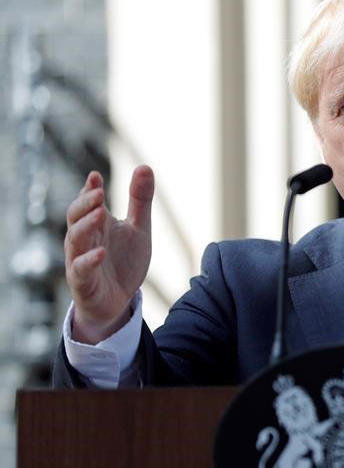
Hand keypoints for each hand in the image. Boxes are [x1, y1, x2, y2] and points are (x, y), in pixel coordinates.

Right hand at [64, 166, 153, 342]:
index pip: (87, 202)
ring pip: (74, 240)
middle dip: (85, 204)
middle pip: (76, 217)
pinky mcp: (83, 282)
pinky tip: (101, 252)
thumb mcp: (138, 228)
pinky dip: (89, 260)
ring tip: (101, 213)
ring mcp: (80, 260)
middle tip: (98, 192)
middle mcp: (84, 239)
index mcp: (96, 224)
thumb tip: (144, 165)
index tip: (95, 176)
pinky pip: (80, 269)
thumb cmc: (124, 261)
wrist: (119, 301)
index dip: (89, 189)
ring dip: (86, 226)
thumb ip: (140, 200)